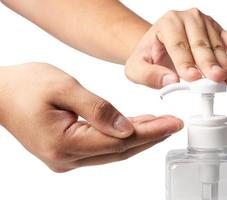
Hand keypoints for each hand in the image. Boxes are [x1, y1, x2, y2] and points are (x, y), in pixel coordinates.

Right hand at [0, 63, 182, 171]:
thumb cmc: (25, 86)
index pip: (119, 141)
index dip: (149, 132)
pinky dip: (122, 137)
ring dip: (139, 138)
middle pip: (119, 150)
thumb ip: (97, 109)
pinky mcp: (69, 151)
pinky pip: (103, 147)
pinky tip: (137, 128)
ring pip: (113, 150)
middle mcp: (66, 158)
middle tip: (173, 125)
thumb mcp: (63, 87)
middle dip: (150, 137)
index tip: (171, 124)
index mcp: (64, 143)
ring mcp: (67, 158)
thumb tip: (126, 128)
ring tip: (161, 125)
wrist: (1, 93)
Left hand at [125, 8, 226, 88]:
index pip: (178, 45)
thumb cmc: (148, 57)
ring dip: (226, 64)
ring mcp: (206, 24)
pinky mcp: (218, 32)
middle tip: (216, 79)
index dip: (185, 62)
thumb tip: (170, 81)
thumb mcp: (137, 68)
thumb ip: (149, 75)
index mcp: (167, 24)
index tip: (191, 78)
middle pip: (200, 44)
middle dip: (208, 64)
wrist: (157, 47)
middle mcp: (188, 19)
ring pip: (218, 46)